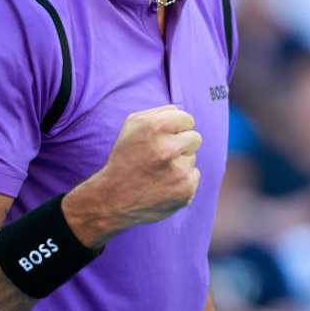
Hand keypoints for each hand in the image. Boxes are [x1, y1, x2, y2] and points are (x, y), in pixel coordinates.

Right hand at [63, 105, 200, 247]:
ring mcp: (178, 171)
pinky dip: (182, 181)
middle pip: (195, 138)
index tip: (167, 136)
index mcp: (154, 127)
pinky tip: (163, 185)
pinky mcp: (185, 190)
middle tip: (163, 155)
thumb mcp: (132, 126)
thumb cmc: (125, 157)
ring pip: (192, 158)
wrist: (114, 198)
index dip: (177, 128)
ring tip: (158, 172)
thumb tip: (181, 111)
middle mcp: (167, 148)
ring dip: (179, 163)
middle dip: (182, 144)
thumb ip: (159, 112)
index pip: (187, 119)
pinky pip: (194, 176)